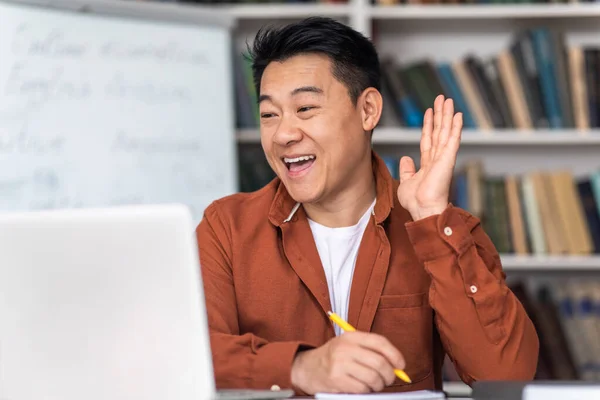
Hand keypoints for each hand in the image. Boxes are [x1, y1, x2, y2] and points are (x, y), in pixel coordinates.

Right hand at [290, 331, 404, 394]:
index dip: (395, 354)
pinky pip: (362, 388)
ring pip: (373, 378)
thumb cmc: (333, 357)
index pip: (380, 342)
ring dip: (378, 385)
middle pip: (379, 362)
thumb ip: (371, 351)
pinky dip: (366, 391)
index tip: (401, 365)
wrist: (306, 368)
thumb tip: (396, 366)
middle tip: (389, 379)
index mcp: (351, 336)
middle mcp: (345, 348)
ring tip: (374, 384)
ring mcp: (340, 364)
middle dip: (389, 375)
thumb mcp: (349, 346)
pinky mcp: (336, 379)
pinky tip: (360, 387)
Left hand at [398, 94, 462, 220]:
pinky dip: (455, 127)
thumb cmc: (415, 201)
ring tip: (448, 100)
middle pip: (438, 131)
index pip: (428, 139)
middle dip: (439, 114)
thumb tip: (405, 158)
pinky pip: (452, 139)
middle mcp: (437, 158)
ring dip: (447, 115)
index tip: (429, 111)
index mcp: (428, 163)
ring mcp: (443, 158)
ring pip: (445, 131)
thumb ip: (407, 170)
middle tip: (441, 98)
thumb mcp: (405, 182)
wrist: (422, 209)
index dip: (428, 125)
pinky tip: (458, 115)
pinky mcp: (448, 159)